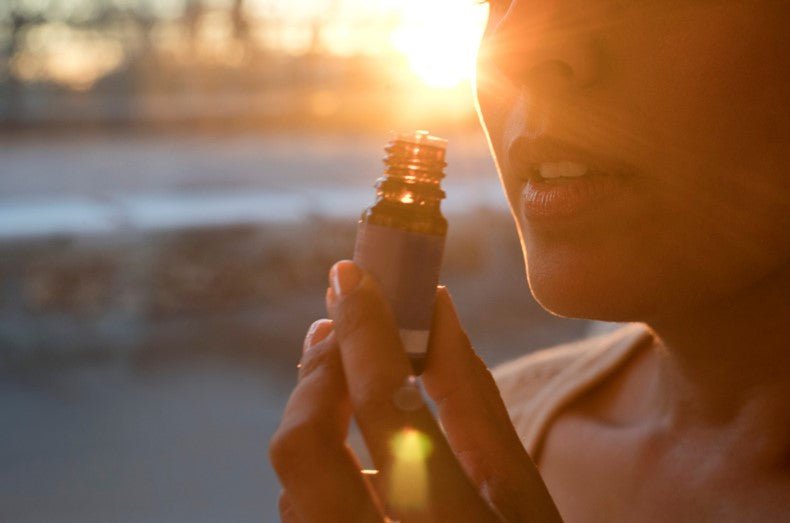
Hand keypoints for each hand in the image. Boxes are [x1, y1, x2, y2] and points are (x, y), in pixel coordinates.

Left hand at [270, 260, 561, 521]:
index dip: (365, 329)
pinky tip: (352, 451)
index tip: (350, 275)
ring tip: (343, 376)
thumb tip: (434, 306)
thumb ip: (473, 395)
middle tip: (336, 328)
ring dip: (312, 417)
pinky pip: (300, 513)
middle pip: (304, 448)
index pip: (388, 405)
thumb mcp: (520, 490)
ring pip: (291, 484)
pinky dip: (318, 466)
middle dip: (316, 374)